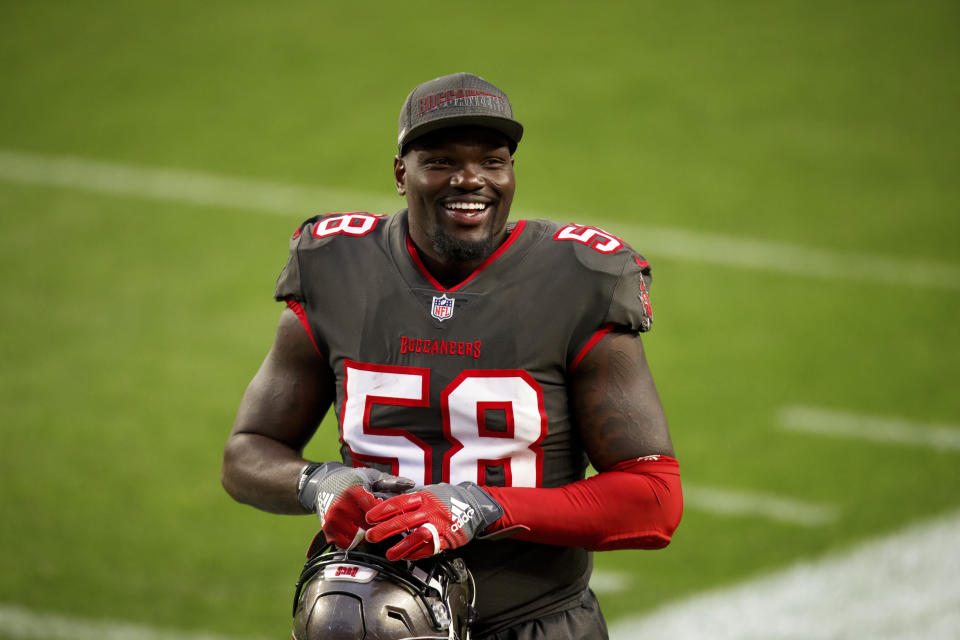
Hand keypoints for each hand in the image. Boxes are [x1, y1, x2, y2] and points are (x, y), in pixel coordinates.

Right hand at [298, 462, 414, 549]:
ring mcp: (333, 520)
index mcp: (354, 493)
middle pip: (368, 527)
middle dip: (377, 527)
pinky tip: (355, 532)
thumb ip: (391, 482)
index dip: (387, 517)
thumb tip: (410, 484)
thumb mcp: (372, 476)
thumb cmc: (353, 480)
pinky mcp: (327, 529)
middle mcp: (341, 507)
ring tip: (365, 526)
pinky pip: (345, 544)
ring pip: (357, 537)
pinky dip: (352, 541)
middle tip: (381, 524)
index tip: (394, 518)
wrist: (325, 483)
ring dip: (364, 534)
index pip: (376, 512)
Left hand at [365, 482, 503, 560]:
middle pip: (403, 521)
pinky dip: (416, 554)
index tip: (369, 517)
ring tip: (389, 554)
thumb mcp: (430, 492)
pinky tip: (406, 556)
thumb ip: (412, 500)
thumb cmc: (448, 499)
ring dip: (400, 547)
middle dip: (384, 530)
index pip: (399, 503)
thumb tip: (388, 504)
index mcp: (424, 497)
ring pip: (416, 537)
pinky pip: (429, 548)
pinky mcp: (446, 539)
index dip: (382, 510)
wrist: (475, 506)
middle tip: (371, 536)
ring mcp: (438, 525)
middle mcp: (430, 510)